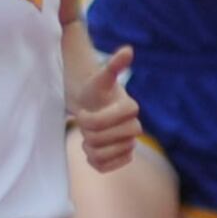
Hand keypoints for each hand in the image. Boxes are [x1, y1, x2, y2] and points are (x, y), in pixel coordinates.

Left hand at [71, 45, 140, 172]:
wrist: (92, 105)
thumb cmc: (95, 90)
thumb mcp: (99, 77)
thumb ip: (113, 66)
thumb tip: (127, 50)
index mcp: (130, 108)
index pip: (107, 122)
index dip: (91, 119)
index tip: (82, 112)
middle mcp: (134, 127)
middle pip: (105, 140)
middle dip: (87, 132)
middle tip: (83, 123)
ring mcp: (129, 144)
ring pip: (105, 155)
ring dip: (89, 147)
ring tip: (87, 136)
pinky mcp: (122, 158)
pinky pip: (106, 167)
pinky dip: (94, 161)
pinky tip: (91, 150)